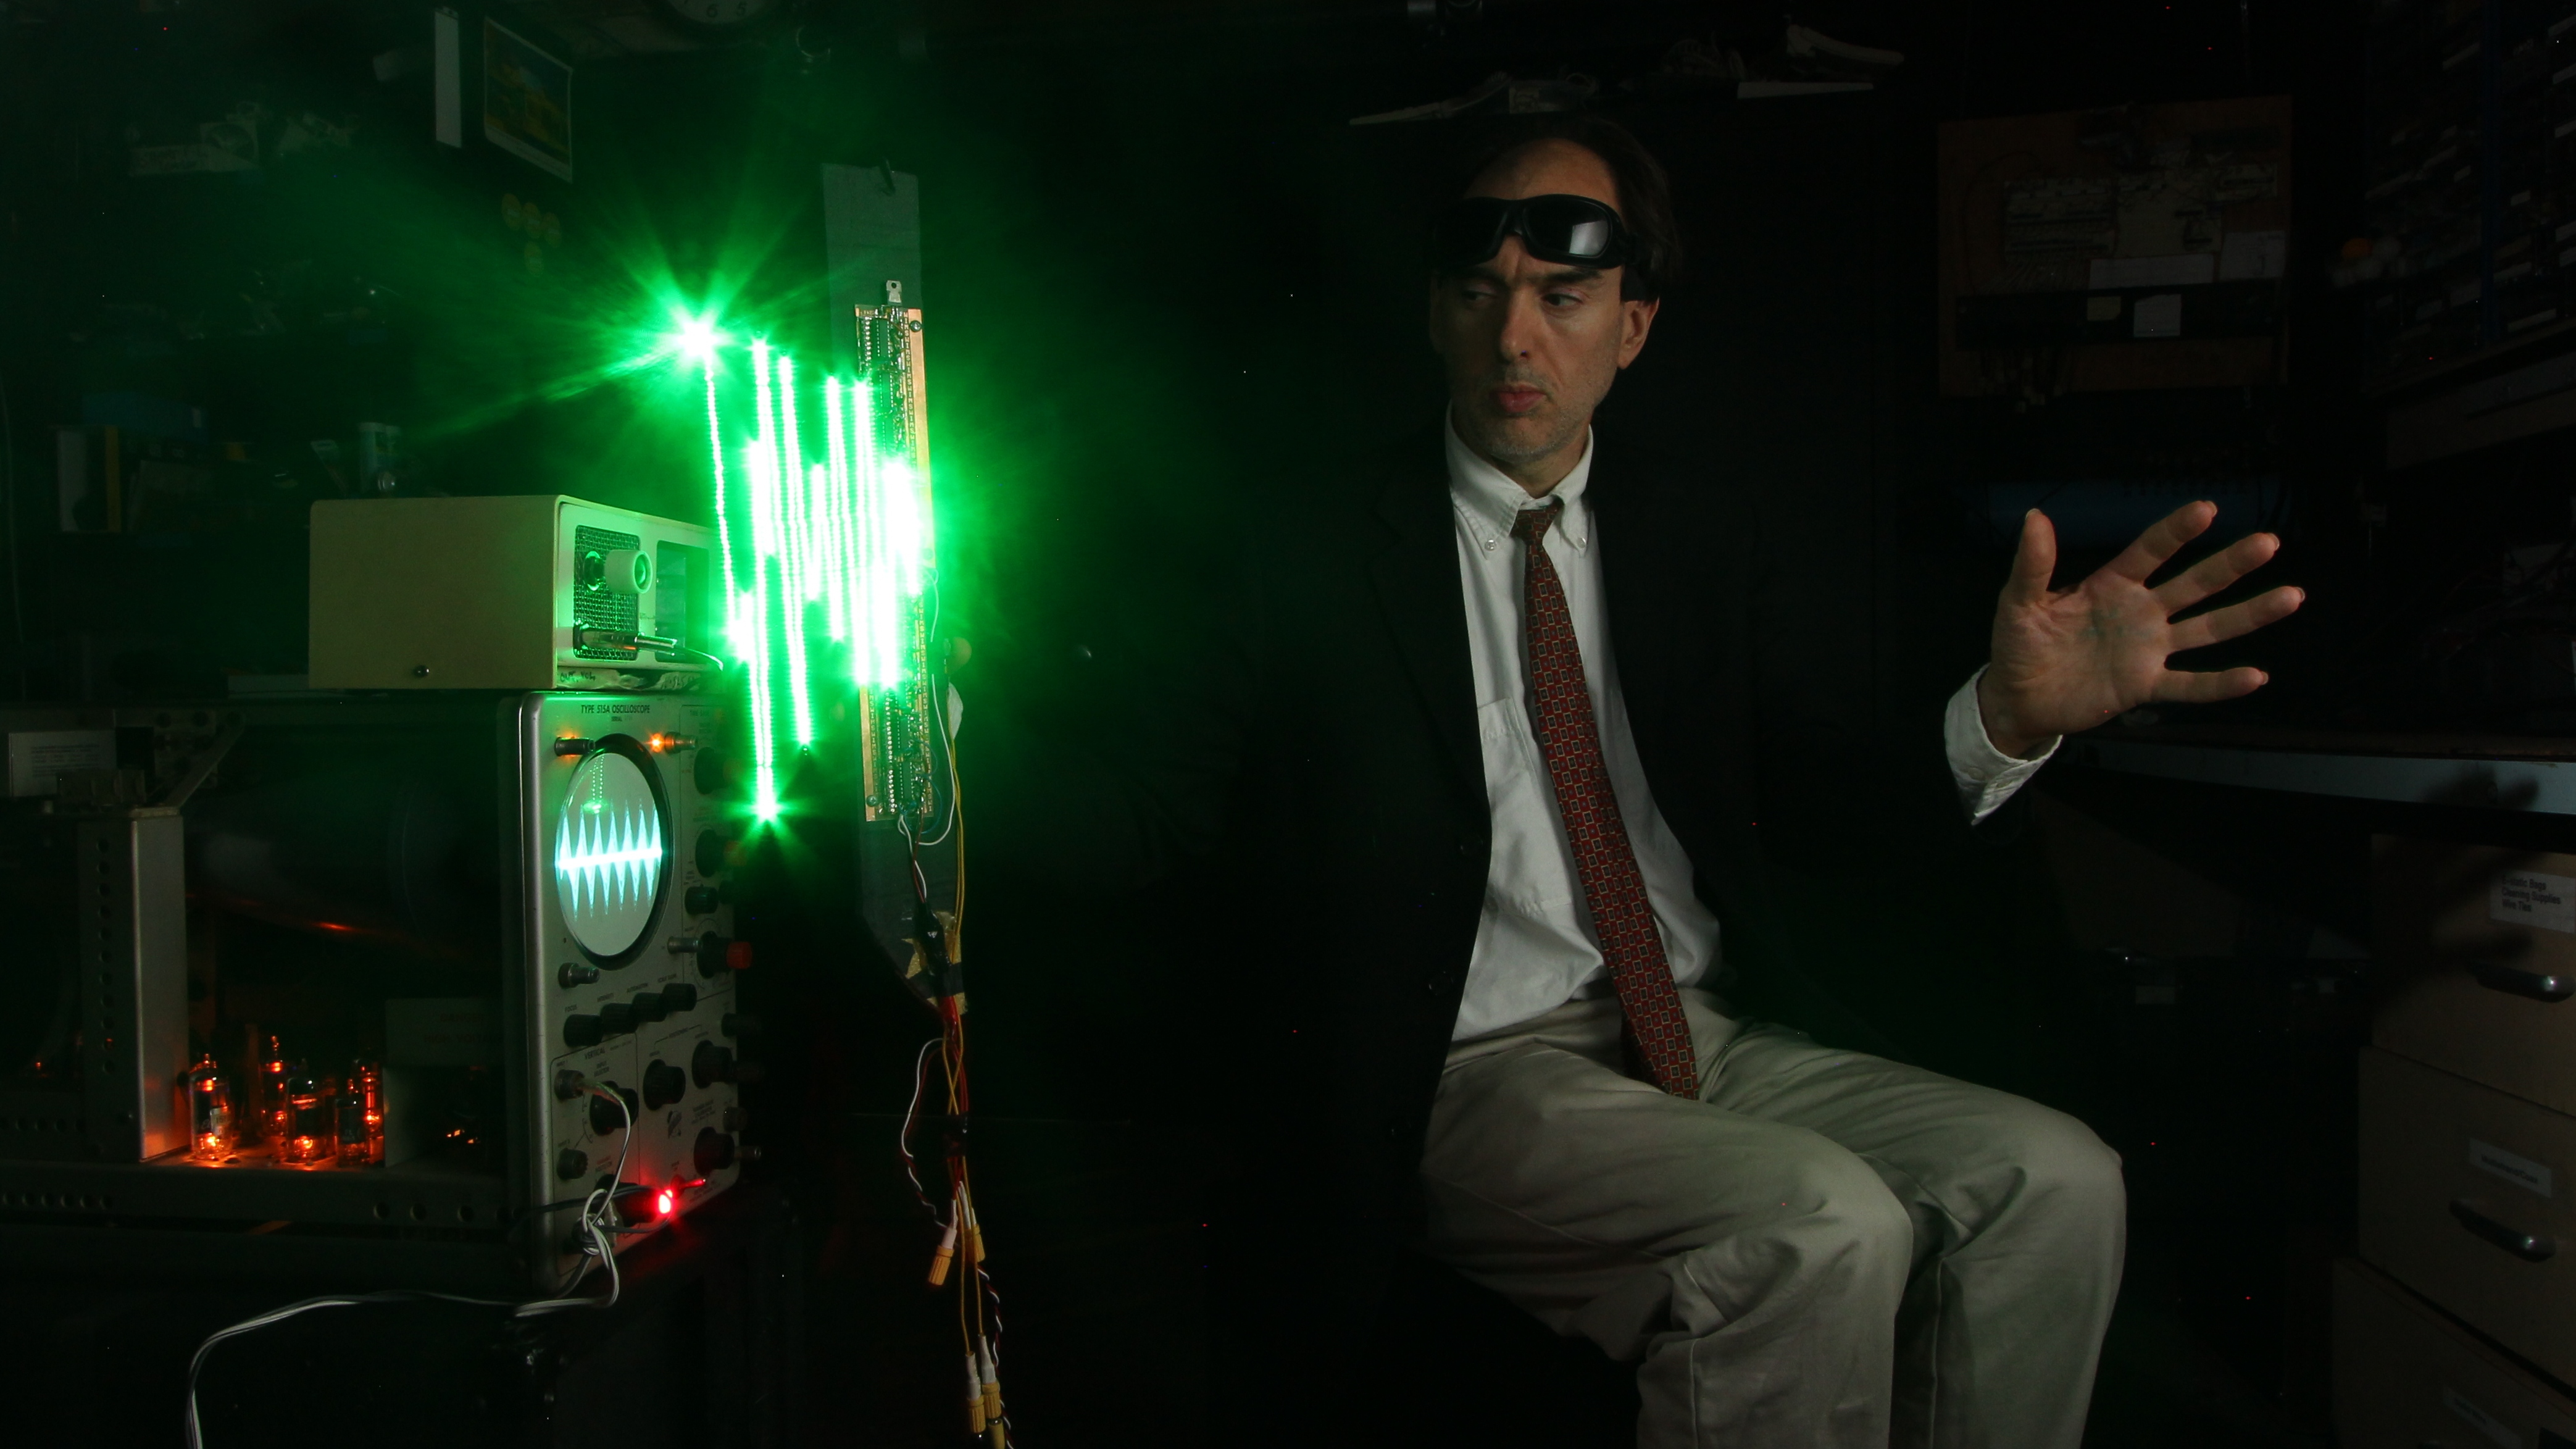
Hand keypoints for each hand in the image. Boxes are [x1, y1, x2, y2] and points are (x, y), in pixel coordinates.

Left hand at [1977, 501, 2303, 756]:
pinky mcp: (2145, 686)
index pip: (2151, 551)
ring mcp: (2148, 649)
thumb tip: (2035, 517)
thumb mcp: (2019, 602)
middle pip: (2194, 584)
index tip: (2206, 508)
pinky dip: (2221, 684)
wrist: (2017, 696)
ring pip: (2207, 629)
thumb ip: (2033, 565)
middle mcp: (2141, 612)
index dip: (2177, 531)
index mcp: (2112, 585)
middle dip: (2230, 564)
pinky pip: (2189, 685)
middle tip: (2268, 542)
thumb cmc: (2020, 643)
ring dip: (2248, 615)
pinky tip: (2256, 676)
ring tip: (2291, 595)